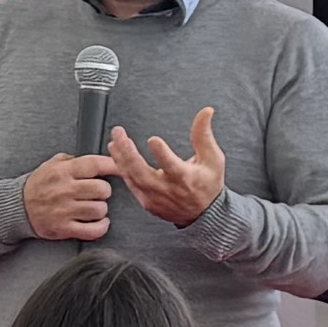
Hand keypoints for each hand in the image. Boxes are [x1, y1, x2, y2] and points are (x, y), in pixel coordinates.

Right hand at [20, 150, 120, 243]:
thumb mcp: (52, 165)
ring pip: (100, 209)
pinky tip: (100, 222)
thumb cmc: (39, 185)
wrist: (17, 207)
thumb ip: (74, 161)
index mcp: (63, 171)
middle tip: (98, 192)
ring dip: (101, 209)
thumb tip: (98, 158)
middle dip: (104, 191)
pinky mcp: (63, 228)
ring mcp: (64, 211)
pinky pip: (92, 230)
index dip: (113, 166)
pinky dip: (101, 227)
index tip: (121, 168)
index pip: (95, 165)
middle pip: (102, 189)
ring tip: (94, 207)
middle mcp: (64, 190)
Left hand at [116, 107, 228, 228]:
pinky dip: (122, 170)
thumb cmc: (208, 184)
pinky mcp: (147, 202)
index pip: (171, 166)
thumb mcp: (213, 158)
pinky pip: (130, 185)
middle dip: (128, 153)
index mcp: (185, 178)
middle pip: (143, 173)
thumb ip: (204, 134)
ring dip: (120, 159)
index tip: (153, 139)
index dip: (162, 153)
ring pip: (133, 179)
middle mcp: (168, 190)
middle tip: (119, 134)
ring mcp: (155, 198)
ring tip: (114, 141)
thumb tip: (206, 111)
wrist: (204, 215)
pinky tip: (117, 156)